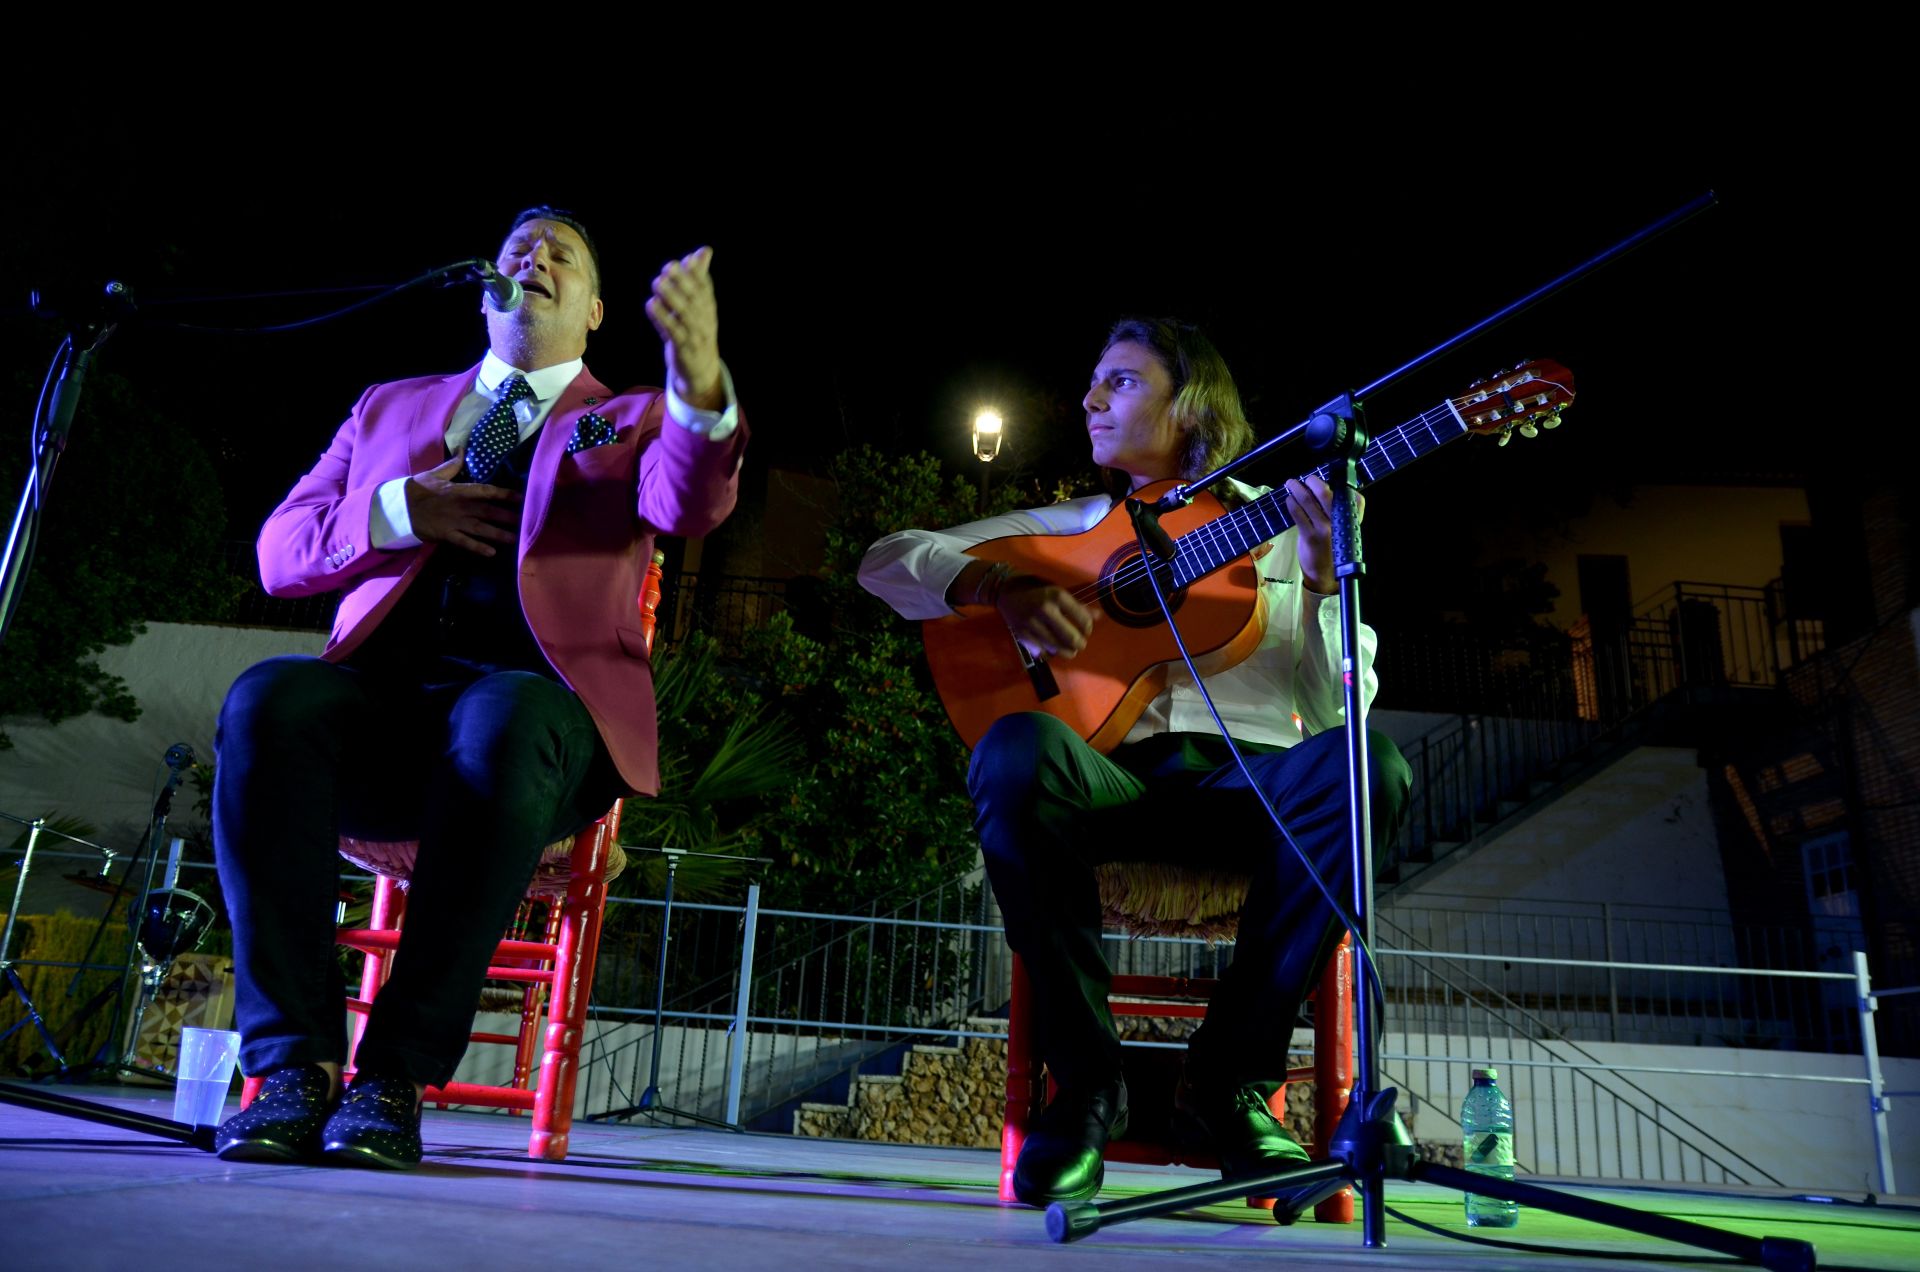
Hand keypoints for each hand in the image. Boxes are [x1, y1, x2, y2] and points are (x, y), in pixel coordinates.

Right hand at [405, 455, 520, 556]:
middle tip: (526, 522)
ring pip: (481, 528)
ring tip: (515, 539)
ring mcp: (454, 521)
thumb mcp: (435, 473)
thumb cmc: (418, 489)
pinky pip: (465, 542)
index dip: (505, 494)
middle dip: (508, 516)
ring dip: (499, 534)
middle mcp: (461, 506)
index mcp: (459, 490)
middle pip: (489, 511)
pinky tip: (491, 553)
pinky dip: (478, 547)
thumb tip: (462, 449)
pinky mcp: (446, 534)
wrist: (399, 506)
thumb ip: (453, 464)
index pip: (486, 491)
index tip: (521, 497)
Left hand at [647, 246, 722, 409]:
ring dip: (671, 298)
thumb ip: (700, 277)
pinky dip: (662, 318)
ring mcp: (695, 336)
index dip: (695, 275)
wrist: (700, 369)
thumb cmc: (697, 329)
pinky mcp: (683, 349)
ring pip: (684, 315)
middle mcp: (705, 321)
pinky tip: (652, 304)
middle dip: (682, 283)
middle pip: (695, 300)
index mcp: (709, 308)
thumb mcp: (701, 304)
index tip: (682, 261)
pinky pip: (673, 332)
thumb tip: (705, 250)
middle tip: (667, 268)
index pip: (705, 289)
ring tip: (658, 283)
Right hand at [998, 573, 1096, 658]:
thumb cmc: (1036, 588)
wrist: (1005, 590)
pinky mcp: (1022, 634)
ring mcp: (1032, 623)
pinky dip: (1050, 652)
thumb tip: (1098, 616)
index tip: (1087, 630)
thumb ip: (1077, 605)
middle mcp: (1045, 609)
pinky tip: (1053, 649)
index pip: (1082, 619)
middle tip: (1080, 645)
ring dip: (1067, 652)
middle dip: (1079, 644)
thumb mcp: (1057, 591)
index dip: (1088, 628)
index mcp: (1057, 595)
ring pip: (1057, 647)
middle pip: (1071, 637)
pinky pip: (1042, 650)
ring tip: (1070, 651)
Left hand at [1283, 475, 1363, 593]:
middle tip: (1306, 479)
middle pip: (1325, 493)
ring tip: (1291, 484)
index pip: (1350, 495)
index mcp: (1351, 519)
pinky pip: (1298, 514)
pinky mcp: (1310, 536)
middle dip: (1313, 481)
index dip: (1337, 483)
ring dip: (1296, 489)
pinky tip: (1289, 500)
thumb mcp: (1343, 529)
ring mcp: (1324, 529)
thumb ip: (1339, 511)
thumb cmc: (1332, 548)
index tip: (1325, 480)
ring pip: (1308, 501)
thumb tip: (1322, 488)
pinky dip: (1291, 503)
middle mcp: (1339, 522)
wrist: (1324, 573)